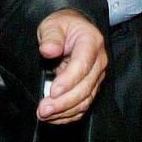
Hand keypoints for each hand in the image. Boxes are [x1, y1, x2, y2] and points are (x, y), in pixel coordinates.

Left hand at [36, 9, 107, 123]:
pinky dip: (68, 115)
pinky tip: (53, 117)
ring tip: (44, 114)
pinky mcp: (91, 87)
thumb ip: (51, 37)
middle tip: (43, 109)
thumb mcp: (53, 24)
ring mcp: (96, 76)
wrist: (73, 30)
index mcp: (91, 42)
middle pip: (85, 88)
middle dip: (63, 102)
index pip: (83, 65)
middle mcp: (99, 62)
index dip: (68, 81)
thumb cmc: (63, 27)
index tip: (52, 92)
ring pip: (85, 100)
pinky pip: (83, 106)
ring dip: (64, 111)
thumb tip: (48, 50)